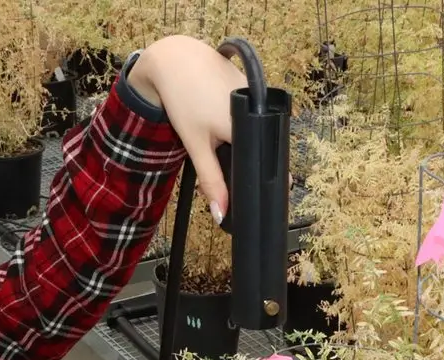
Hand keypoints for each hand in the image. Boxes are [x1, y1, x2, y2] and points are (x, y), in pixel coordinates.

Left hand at [127, 35, 248, 221]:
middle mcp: (260, 107)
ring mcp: (258, 93)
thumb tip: (222, 214)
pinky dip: (243, 120)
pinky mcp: (253, 83)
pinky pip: (255, 110)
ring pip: (259, 127)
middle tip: (227, 155)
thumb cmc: (182, 100)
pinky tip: (222, 115)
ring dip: (246, 138)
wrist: (176, 60)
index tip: (261, 191)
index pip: (267, 161)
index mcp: (248, 124)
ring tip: (220, 132)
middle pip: (264, 145)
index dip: (265, 179)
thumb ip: (211, 181)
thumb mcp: (195, 145)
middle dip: (251, 158)